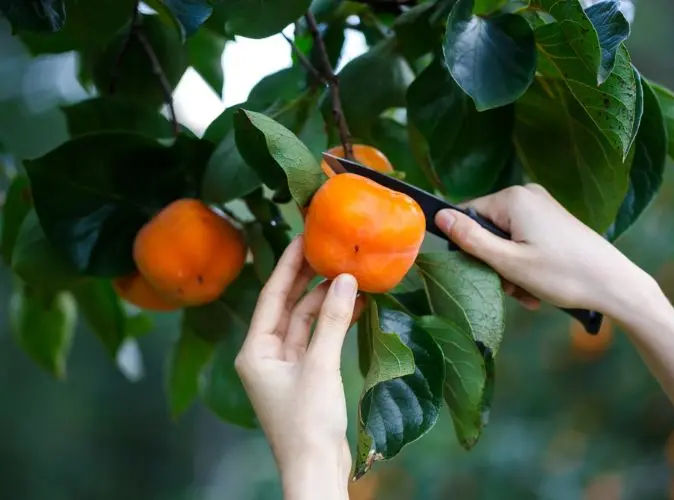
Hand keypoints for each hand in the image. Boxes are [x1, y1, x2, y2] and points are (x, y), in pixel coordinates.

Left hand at [234, 237, 364, 498]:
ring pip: (305, 322)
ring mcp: (286, 365)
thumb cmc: (307, 423)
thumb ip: (332, 321)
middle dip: (308, 279)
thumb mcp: (320, 366)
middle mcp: (266, 355)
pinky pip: (318, 339)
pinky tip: (353, 306)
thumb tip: (345, 280)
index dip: (288, 265)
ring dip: (326, 301)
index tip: (303, 238)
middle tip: (327, 249)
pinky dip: (334, 323)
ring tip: (350, 276)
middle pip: (287, 306)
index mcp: (255, 351)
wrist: (316, 469)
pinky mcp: (306, 375)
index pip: (271, 296)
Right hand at [435, 184, 657, 317]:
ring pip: (506, 240)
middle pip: (488, 229)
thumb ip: (470, 239)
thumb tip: (438, 216)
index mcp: (513, 198)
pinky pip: (524, 241)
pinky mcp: (553, 221)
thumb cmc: (563, 274)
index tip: (486, 272)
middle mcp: (527, 195)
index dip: (469, 247)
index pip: (467, 215)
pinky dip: (525, 265)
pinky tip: (537, 287)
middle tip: (511, 288)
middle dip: (494, 263)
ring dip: (510, 269)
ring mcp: (542, 207)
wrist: (614, 285)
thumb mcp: (508, 262)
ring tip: (528, 293)